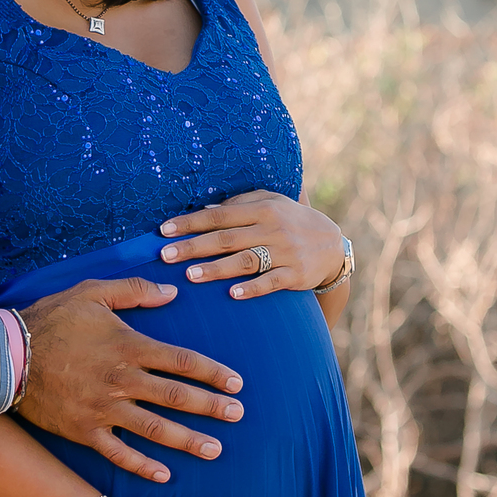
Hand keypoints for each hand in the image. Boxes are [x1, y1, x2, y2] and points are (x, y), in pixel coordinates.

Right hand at [17, 278, 244, 482]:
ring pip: (154, 428)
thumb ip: (134, 291)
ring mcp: (103, 409)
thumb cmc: (50, 320)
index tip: (237, 383)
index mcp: (128, 346)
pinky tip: (164, 474)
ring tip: (215, 449)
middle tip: (238, 415)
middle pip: (176, 397)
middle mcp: (121, 380)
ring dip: (187, 440)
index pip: (181, 361)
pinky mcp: (84, 431)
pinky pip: (118, 453)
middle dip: (211, 407)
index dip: (212, 372)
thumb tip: (172, 292)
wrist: (5, 356)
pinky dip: (141, 465)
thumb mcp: (92, 292)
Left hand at [158, 191, 346, 298]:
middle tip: (166, 256)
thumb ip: (240, 203)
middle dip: (194, 247)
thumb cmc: (291, 220)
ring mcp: (285, 252)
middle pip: (227, 238)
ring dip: (216, 269)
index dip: (190, 223)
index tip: (164, 231)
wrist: (333, 245)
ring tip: (191, 275)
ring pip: (245, 261)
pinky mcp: (295, 275)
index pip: (219, 215)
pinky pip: (271, 282)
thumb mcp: (271, 202)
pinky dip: (252, 288)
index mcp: (263, 208)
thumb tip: (204, 210)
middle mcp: (273, 228)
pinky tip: (233, 294)